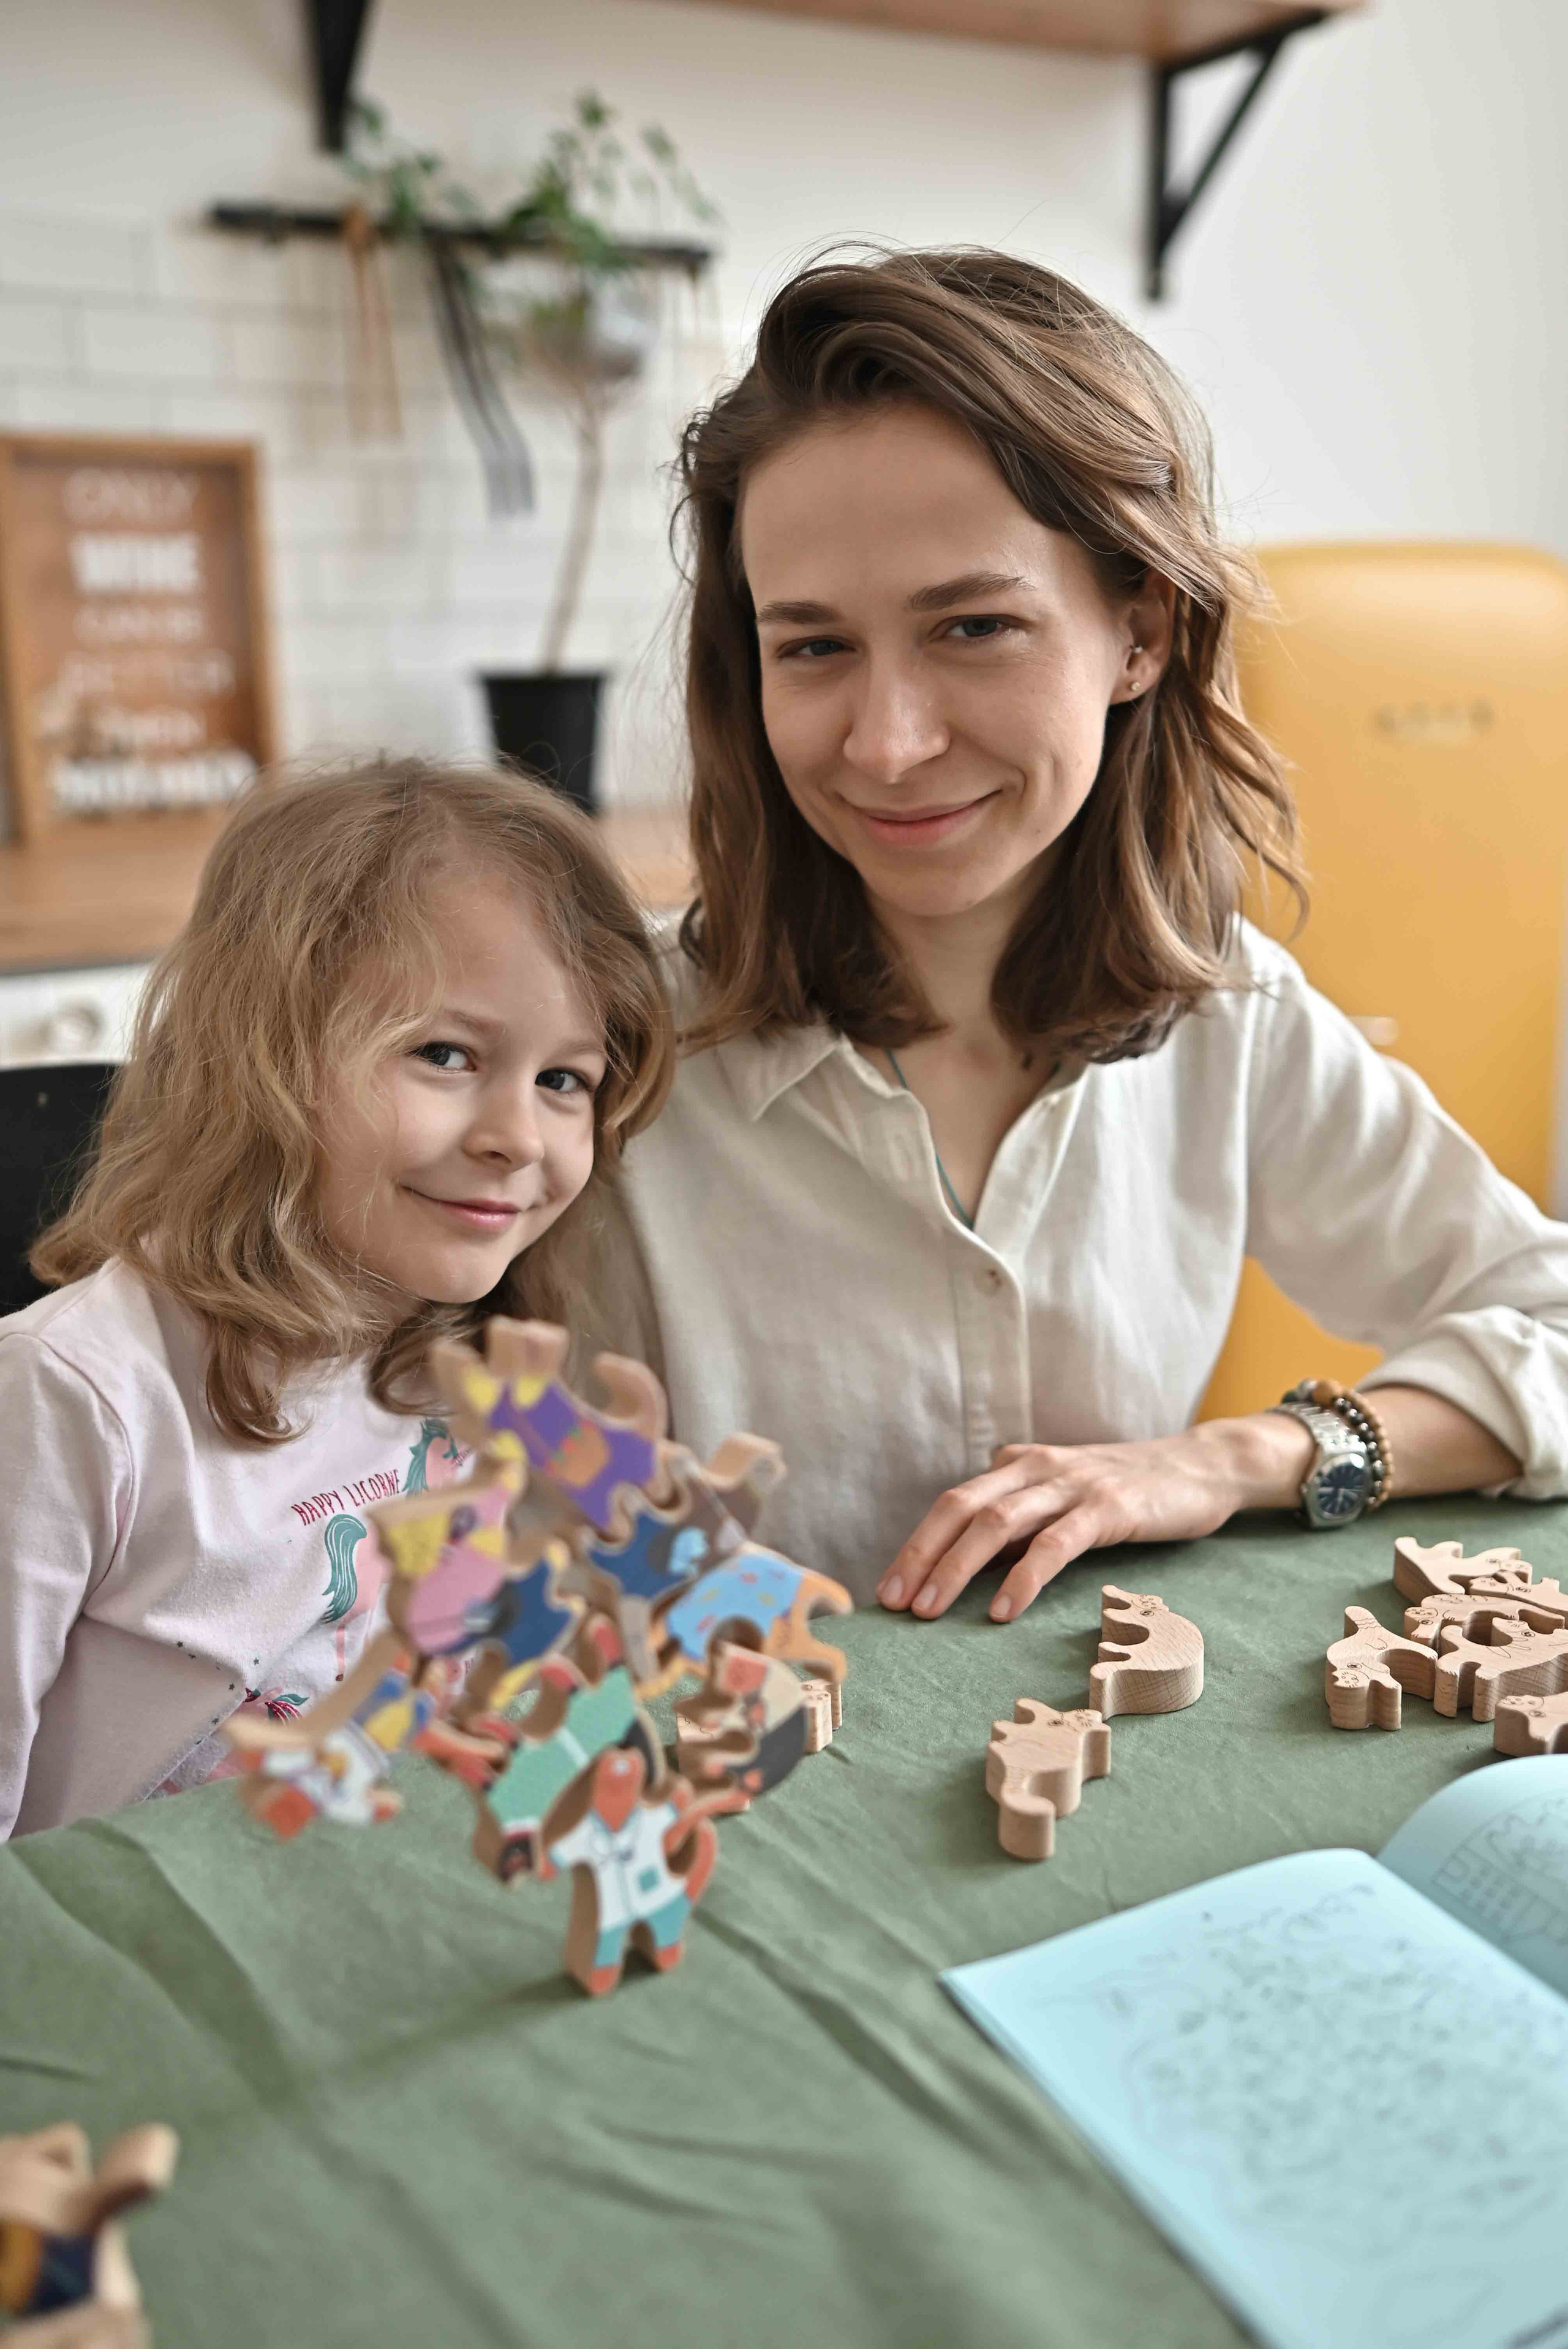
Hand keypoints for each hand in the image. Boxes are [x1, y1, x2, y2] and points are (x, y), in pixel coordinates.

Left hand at [877, 1415, 1315, 1622]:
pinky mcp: (1108, 1507)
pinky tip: (1001, 1610)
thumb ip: (1017, 1520)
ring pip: (998, 1524)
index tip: (887, 1589)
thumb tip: (966, 1562)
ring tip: (930, 1611)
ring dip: (957, 1569)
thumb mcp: (1060, 1498)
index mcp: (1018, 1465)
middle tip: (893, 1603)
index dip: (914, 1544)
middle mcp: (1035, 1467)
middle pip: (960, 1508)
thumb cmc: (1126, 1491)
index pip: (952, 1504)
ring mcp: (1071, 1485)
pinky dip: (1023, 1577)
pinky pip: (1054, 1543)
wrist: (1199, 1467)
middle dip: (920, 1556)